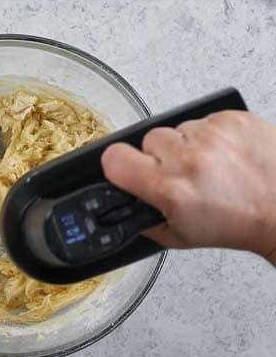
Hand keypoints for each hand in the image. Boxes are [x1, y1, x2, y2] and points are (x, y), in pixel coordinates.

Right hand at [102, 111, 275, 262]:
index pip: (114, 158)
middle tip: (184, 174)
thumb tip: (119, 202)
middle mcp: (189, 159)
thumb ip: (142, 218)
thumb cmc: (241, 224)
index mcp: (171, 190)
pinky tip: (226, 154)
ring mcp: (212, 134)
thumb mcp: (181, 237)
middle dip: (161, 156)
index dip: (120, 165)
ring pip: (177, 129)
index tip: (132, 171)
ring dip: (188, 145)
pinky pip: (205, 120)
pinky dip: (213, 135)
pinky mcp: (232, 119)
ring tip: (212, 165)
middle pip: (147, 140)